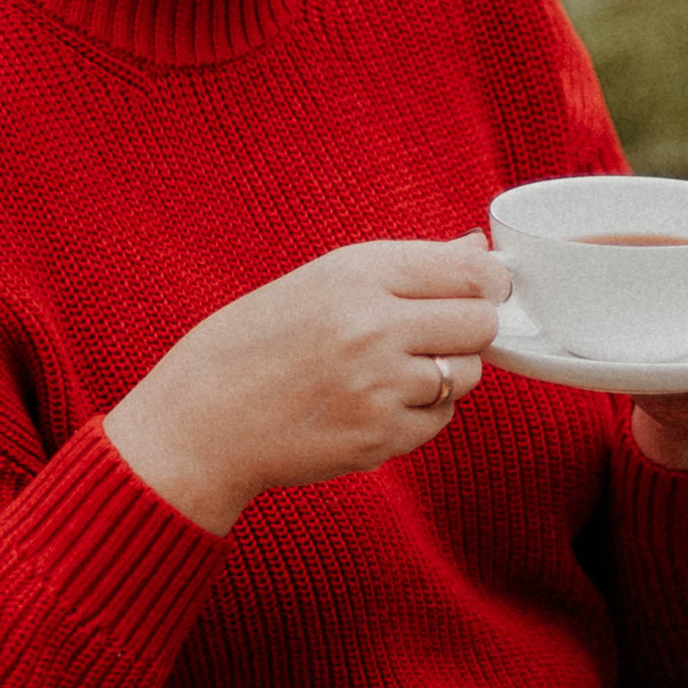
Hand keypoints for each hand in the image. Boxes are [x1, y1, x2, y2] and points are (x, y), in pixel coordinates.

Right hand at [106, 236, 507, 534]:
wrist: (200, 421)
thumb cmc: (254, 343)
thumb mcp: (322, 280)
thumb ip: (407, 266)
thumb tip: (479, 248)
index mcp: (356, 274)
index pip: (468, 270)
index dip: (487, 281)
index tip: (481, 288)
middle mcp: (372, 327)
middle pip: (481, 322)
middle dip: (470, 327)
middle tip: (437, 332)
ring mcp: (378, 388)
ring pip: (467, 374)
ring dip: (446, 372)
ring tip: (395, 368)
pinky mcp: (379, 439)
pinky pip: (440, 419)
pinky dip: (422, 411)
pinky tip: (377, 401)